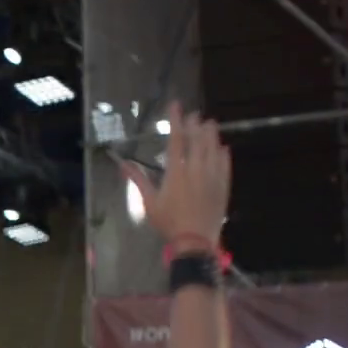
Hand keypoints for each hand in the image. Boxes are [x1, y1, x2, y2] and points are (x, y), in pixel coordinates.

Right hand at [122, 103, 230, 252]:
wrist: (195, 241)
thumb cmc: (168, 222)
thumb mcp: (149, 202)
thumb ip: (138, 180)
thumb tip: (121, 164)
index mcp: (176, 172)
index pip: (177, 139)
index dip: (176, 121)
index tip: (176, 106)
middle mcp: (196, 169)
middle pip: (198, 140)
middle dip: (196, 125)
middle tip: (195, 115)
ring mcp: (212, 177)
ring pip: (213, 149)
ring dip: (211, 135)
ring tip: (210, 124)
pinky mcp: (223, 186)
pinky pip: (225, 165)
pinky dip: (223, 154)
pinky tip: (223, 148)